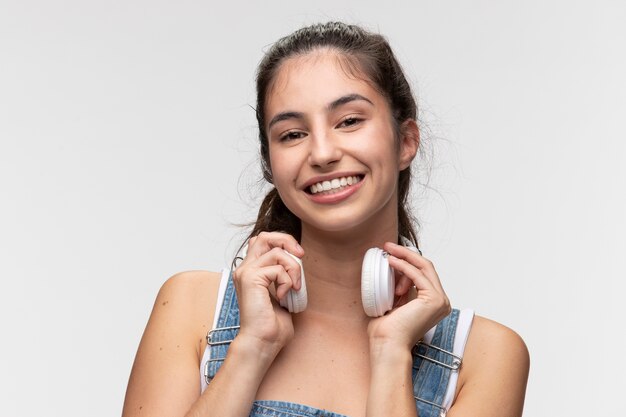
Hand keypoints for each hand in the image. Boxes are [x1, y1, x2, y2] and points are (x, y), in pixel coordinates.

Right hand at [232, 231, 303, 355]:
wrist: (262, 342)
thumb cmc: (272, 326)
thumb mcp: (283, 294)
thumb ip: (285, 276)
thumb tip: (298, 262)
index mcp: (250, 272)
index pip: (263, 241)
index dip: (282, 242)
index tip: (299, 256)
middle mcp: (244, 269)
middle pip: (264, 236)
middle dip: (287, 241)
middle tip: (300, 256)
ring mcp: (246, 272)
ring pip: (276, 251)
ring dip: (293, 268)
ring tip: (295, 287)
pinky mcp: (251, 278)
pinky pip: (278, 268)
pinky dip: (287, 281)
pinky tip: (284, 297)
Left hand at [367, 242, 450, 351]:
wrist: (388, 345)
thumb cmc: (387, 331)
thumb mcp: (394, 302)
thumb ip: (399, 289)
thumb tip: (392, 271)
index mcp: (434, 304)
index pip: (423, 273)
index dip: (407, 260)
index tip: (390, 252)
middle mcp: (441, 302)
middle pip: (426, 267)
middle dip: (406, 253)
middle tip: (388, 246)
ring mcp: (441, 300)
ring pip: (424, 267)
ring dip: (405, 256)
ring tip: (387, 250)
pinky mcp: (435, 299)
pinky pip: (418, 274)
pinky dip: (404, 264)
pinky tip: (391, 261)